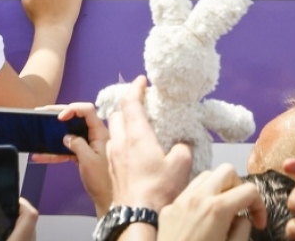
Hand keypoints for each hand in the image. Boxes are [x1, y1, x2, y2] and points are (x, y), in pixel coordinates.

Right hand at [32, 102, 111, 216]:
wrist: (108, 200)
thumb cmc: (102, 181)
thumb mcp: (88, 160)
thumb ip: (77, 144)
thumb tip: (67, 137)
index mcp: (101, 133)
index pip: (88, 111)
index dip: (73, 109)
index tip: (59, 117)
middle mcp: (95, 135)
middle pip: (76, 118)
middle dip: (59, 114)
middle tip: (42, 112)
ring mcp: (89, 145)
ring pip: (69, 133)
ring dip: (54, 132)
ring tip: (38, 127)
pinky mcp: (83, 154)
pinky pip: (67, 148)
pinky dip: (54, 152)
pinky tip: (40, 155)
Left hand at [106, 76, 192, 211]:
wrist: (137, 215)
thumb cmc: (158, 190)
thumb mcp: (181, 165)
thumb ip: (183, 148)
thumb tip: (183, 144)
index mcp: (137, 135)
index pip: (131, 102)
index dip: (136, 88)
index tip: (142, 80)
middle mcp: (121, 142)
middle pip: (117, 114)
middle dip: (127, 106)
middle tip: (140, 106)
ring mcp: (113, 156)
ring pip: (113, 131)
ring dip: (122, 124)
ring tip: (137, 128)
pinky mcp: (111, 169)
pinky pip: (112, 147)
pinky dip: (121, 142)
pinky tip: (133, 151)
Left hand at [157, 164, 265, 240]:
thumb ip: (242, 230)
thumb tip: (243, 218)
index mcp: (218, 208)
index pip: (249, 190)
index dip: (260, 206)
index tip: (259, 223)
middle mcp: (198, 197)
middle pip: (227, 171)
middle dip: (239, 187)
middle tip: (242, 210)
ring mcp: (181, 200)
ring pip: (207, 176)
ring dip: (220, 188)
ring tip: (224, 211)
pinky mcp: (169, 208)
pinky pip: (189, 190)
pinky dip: (202, 196)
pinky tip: (204, 218)